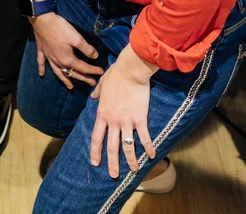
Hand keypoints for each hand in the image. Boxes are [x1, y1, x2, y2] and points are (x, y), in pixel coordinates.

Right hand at [32, 10, 103, 88]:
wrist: (43, 20)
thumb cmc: (61, 29)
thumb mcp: (77, 38)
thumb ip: (87, 48)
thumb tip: (95, 56)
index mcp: (67, 59)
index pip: (83, 67)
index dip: (93, 70)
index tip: (101, 72)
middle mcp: (58, 61)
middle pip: (72, 72)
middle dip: (83, 78)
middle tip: (92, 83)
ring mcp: (49, 57)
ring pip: (58, 72)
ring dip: (64, 79)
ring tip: (70, 87)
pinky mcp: (42, 51)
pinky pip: (41, 63)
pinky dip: (41, 69)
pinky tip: (41, 74)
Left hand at [90, 49, 157, 179]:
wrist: (130, 70)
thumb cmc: (117, 74)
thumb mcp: (103, 83)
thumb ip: (97, 92)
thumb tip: (93, 95)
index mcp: (102, 113)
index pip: (96, 137)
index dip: (95, 151)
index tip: (95, 162)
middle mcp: (113, 120)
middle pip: (111, 146)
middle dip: (112, 163)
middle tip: (113, 175)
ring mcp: (126, 121)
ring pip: (127, 146)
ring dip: (130, 160)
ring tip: (134, 171)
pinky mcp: (140, 118)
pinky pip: (144, 137)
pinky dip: (148, 148)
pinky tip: (152, 156)